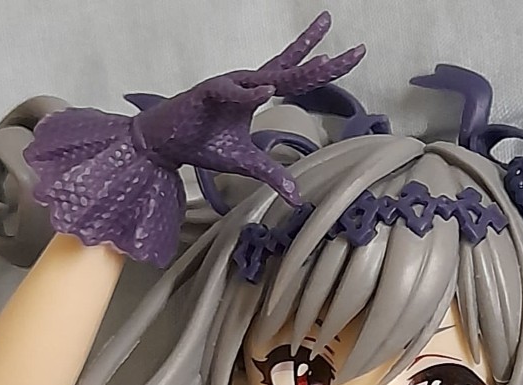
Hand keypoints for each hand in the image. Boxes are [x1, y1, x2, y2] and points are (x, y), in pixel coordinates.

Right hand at [22, 12, 362, 264]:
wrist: (165, 143)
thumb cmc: (204, 144)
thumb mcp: (245, 162)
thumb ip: (272, 174)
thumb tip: (297, 198)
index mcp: (257, 92)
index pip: (297, 77)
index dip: (324, 66)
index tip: (353, 52)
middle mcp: (247, 83)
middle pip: (292, 69)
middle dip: (323, 59)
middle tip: (357, 50)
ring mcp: (228, 86)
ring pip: (268, 75)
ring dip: (297, 68)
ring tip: (326, 59)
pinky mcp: (207, 93)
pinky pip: (231, 91)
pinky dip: (248, 92)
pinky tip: (266, 90)